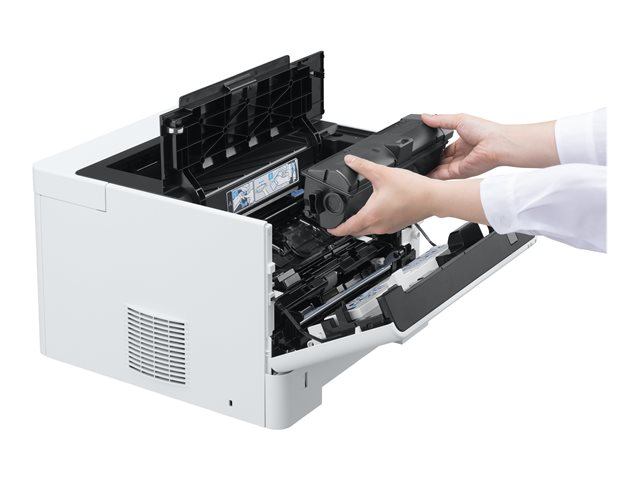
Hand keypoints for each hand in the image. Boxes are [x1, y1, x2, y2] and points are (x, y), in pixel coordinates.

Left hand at [327, 155, 487, 236]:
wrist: (434, 198)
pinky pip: (379, 228)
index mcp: (371, 216)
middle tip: (338, 220)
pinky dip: (372, 222)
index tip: (327, 228)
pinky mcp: (396, 226)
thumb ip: (363, 166)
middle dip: (345, 227)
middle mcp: (378, 226)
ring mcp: (388, 228)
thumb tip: (350, 160)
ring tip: (353, 215)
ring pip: (367, 231)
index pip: (345, 229)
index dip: (334, 229)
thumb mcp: (383, 174)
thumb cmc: (413, 190)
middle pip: (355, 232)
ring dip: (359, 225)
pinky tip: (375, 211)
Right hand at [422, 113, 558, 178]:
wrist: (497, 144)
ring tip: (413, 168)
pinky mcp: (458, 173)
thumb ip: (440, 120)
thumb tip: (425, 116)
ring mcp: (459, 165)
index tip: (420, 147)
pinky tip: (421, 174)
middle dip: (429, 159)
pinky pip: (441, 176)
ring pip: (439, 169)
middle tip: (414, 159)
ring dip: (428, 168)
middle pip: (440, 159)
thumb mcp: (458, 119)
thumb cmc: (485, 130)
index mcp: (462, 142)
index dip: (433, 148)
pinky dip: (431, 175)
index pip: (443, 148)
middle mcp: (461, 155)